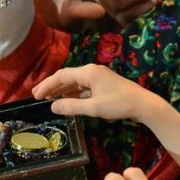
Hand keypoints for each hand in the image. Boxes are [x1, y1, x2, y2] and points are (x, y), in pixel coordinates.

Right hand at [32, 63, 149, 121]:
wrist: (143, 104)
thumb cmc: (119, 104)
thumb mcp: (93, 108)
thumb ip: (72, 107)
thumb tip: (52, 106)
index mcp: (88, 72)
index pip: (61, 76)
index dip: (47, 85)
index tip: (35, 95)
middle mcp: (92, 71)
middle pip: (66, 76)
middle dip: (51, 85)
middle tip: (36, 95)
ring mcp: (98, 77)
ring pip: (75, 82)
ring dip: (61, 89)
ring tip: (48, 98)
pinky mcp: (104, 84)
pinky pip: (83, 86)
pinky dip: (73, 92)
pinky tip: (67, 100)